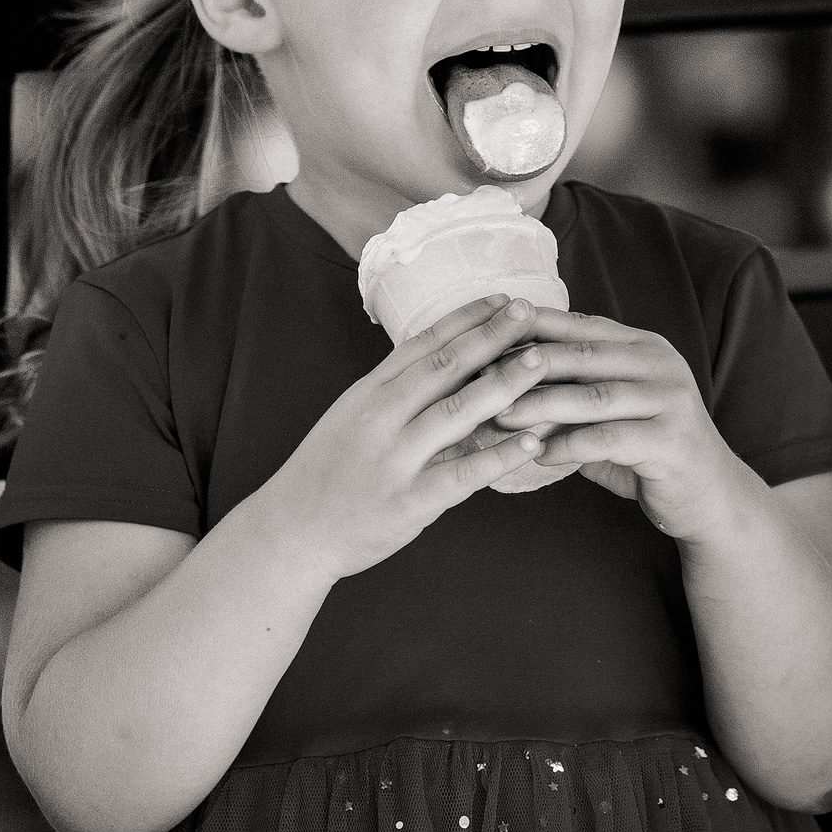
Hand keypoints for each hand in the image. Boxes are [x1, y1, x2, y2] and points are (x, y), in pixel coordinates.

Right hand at [250, 295, 555, 584]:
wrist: (290, 532)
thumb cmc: (326, 474)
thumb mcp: (352, 419)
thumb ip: (397, 395)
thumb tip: (450, 367)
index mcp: (368, 393)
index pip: (422, 344)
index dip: (465, 319)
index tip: (502, 299)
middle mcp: (380, 418)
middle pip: (444, 366)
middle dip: (491, 337)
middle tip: (530, 313)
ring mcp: (394, 459)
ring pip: (457, 412)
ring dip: (504, 383)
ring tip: (541, 362)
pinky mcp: (408, 501)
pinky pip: (461, 475)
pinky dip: (499, 457)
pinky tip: (532, 443)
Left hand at [487, 309, 762, 540]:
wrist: (711, 498)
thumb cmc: (647, 452)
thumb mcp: (609, 412)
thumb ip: (569, 390)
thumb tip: (499, 380)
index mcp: (641, 346)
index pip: (578, 327)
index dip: (530, 328)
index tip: (483, 335)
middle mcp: (659, 364)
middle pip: (581, 356)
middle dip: (526, 366)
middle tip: (479, 378)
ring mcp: (670, 400)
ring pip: (592, 396)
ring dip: (540, 405)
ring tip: (499, 416)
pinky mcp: (673, 440)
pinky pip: (609, 439)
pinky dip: (568, 445)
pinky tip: (536, 454)